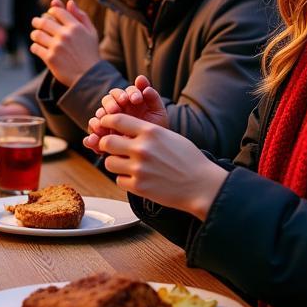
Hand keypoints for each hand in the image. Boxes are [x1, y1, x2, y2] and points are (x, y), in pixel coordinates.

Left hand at [30, 0, 99, 85]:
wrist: (89, 77)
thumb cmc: (90, 53)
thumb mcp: (91, 33)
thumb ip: (81, 16)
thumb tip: (70, 2)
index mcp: (75, 27)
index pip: (56, 11)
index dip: (51, 11)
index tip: (49, 15)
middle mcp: (65, 35)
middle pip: (43, 21)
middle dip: (37, 21)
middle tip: (36, 22)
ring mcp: (56, 47)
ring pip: (37, 34)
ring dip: (34, 34)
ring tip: (36, 36)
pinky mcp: (50, 58)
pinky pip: (35, 48)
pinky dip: (35, 47)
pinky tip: (38, 48)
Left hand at [83, 97, 226, 219]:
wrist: (203, 186)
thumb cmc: (189, 160)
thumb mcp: (169, 136)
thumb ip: (147, 132)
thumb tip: (125, 129)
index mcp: (150, 132)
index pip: (117, 119)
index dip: (106, 121)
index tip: (104, 124)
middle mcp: (142, 148)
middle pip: (106, 142)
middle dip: (105, 144)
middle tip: (110, 147)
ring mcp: (139, 168)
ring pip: (109, 163)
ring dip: (115, 163)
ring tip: (125, 164)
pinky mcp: (139, 187)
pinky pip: (119, 180)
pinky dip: (125, 179)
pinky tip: (136, 178)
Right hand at [86, 75, 169, 147]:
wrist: (156, 154)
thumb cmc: (157, 131)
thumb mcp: (158, 114)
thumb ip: (152, 96)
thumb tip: (141, 78)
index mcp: (128, 102)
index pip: (123, 92)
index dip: (129, 93)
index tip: (137, 100)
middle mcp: (116, 110)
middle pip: (107, 100)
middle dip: (111, 103)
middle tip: (117, 109)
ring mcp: (108, 124)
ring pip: (98, 116)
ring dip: (100, 118)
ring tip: (103, 124)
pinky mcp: (102, 139)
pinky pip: (92, 137)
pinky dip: (91, 138)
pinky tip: (93, 141)